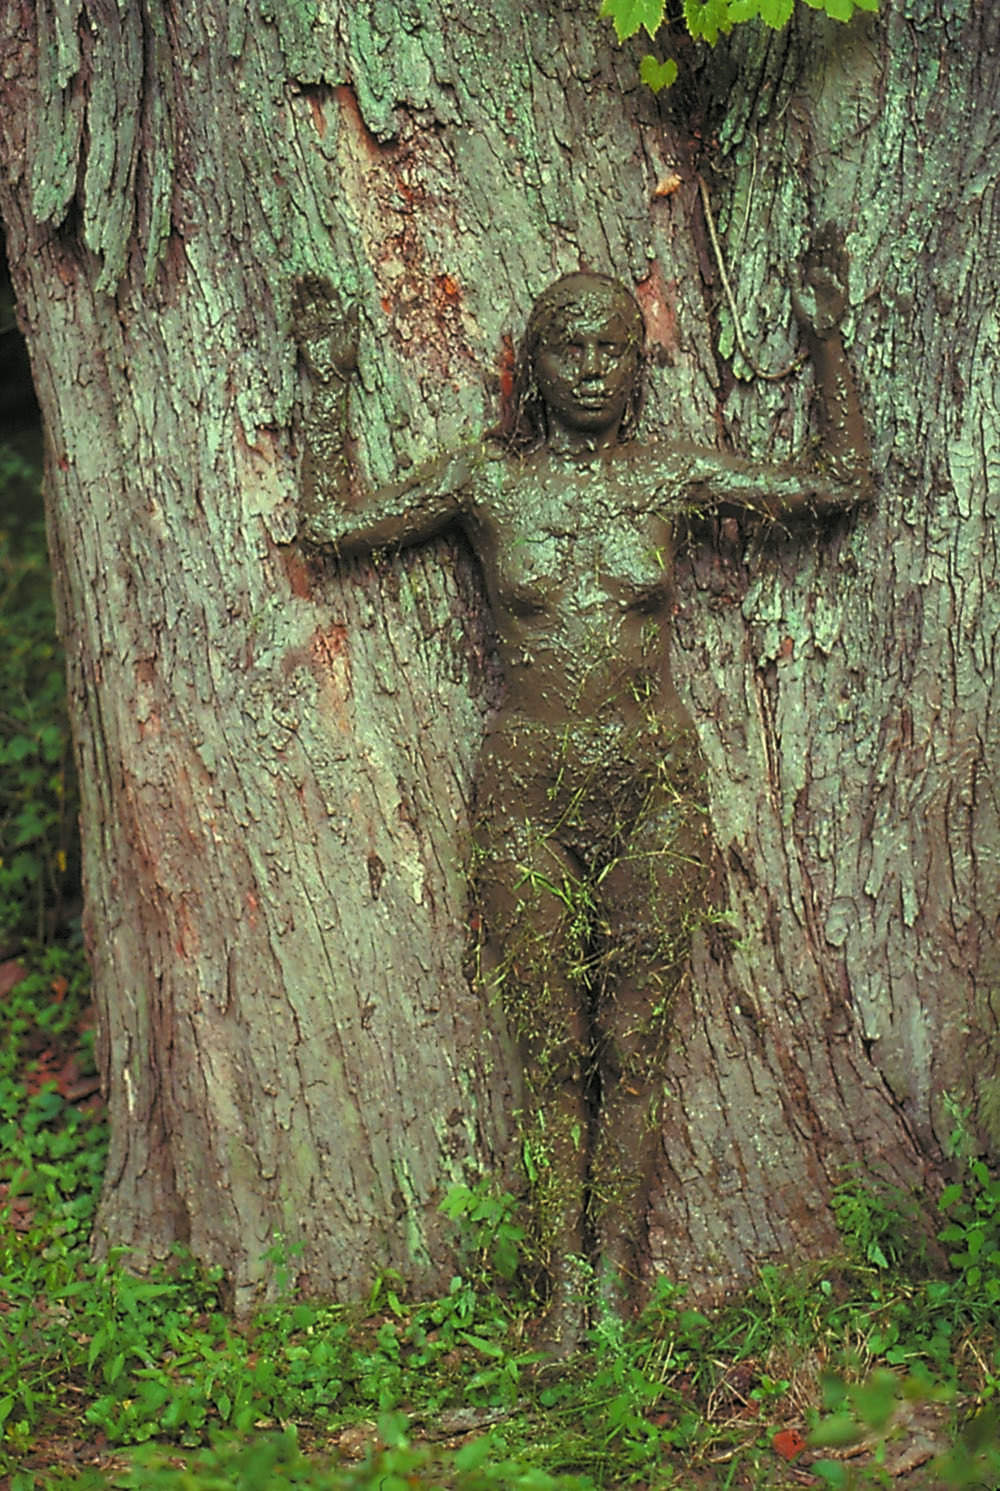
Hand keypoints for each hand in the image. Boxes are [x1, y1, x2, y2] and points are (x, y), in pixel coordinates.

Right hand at [292, 276, 359, 382]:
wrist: (334, 377)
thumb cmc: (346, 360)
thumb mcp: (353, 339)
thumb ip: (353, 321)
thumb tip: (356, 304)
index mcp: (337, 319)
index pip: (331, 299)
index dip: (327, 288)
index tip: (324, 277)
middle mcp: (324, 320)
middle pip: (317, 299)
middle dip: (312, 286)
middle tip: (308, 273)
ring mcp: (313, 326)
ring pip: (307, 305)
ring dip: (302, 293)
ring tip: (298, 280)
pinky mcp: (303, 335)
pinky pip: (299, 318)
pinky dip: (296, 308)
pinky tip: (294, 297)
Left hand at [792, 223, 849, 339]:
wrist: (818, 333)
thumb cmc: (806, 317)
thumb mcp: (797, 296)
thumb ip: (795, 279)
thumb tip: (791, 262)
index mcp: (812, 277)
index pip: (815, 256)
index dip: (817, 242)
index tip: (819, 228)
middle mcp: (824, 277)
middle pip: (827, 254)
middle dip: (829, 239)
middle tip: (831, 222)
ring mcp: (834, 282)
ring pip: (835, 260)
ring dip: (837, 246)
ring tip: (839, 231)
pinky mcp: (842, 290)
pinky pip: (843, 274)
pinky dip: (843, 262)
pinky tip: (843, 250)